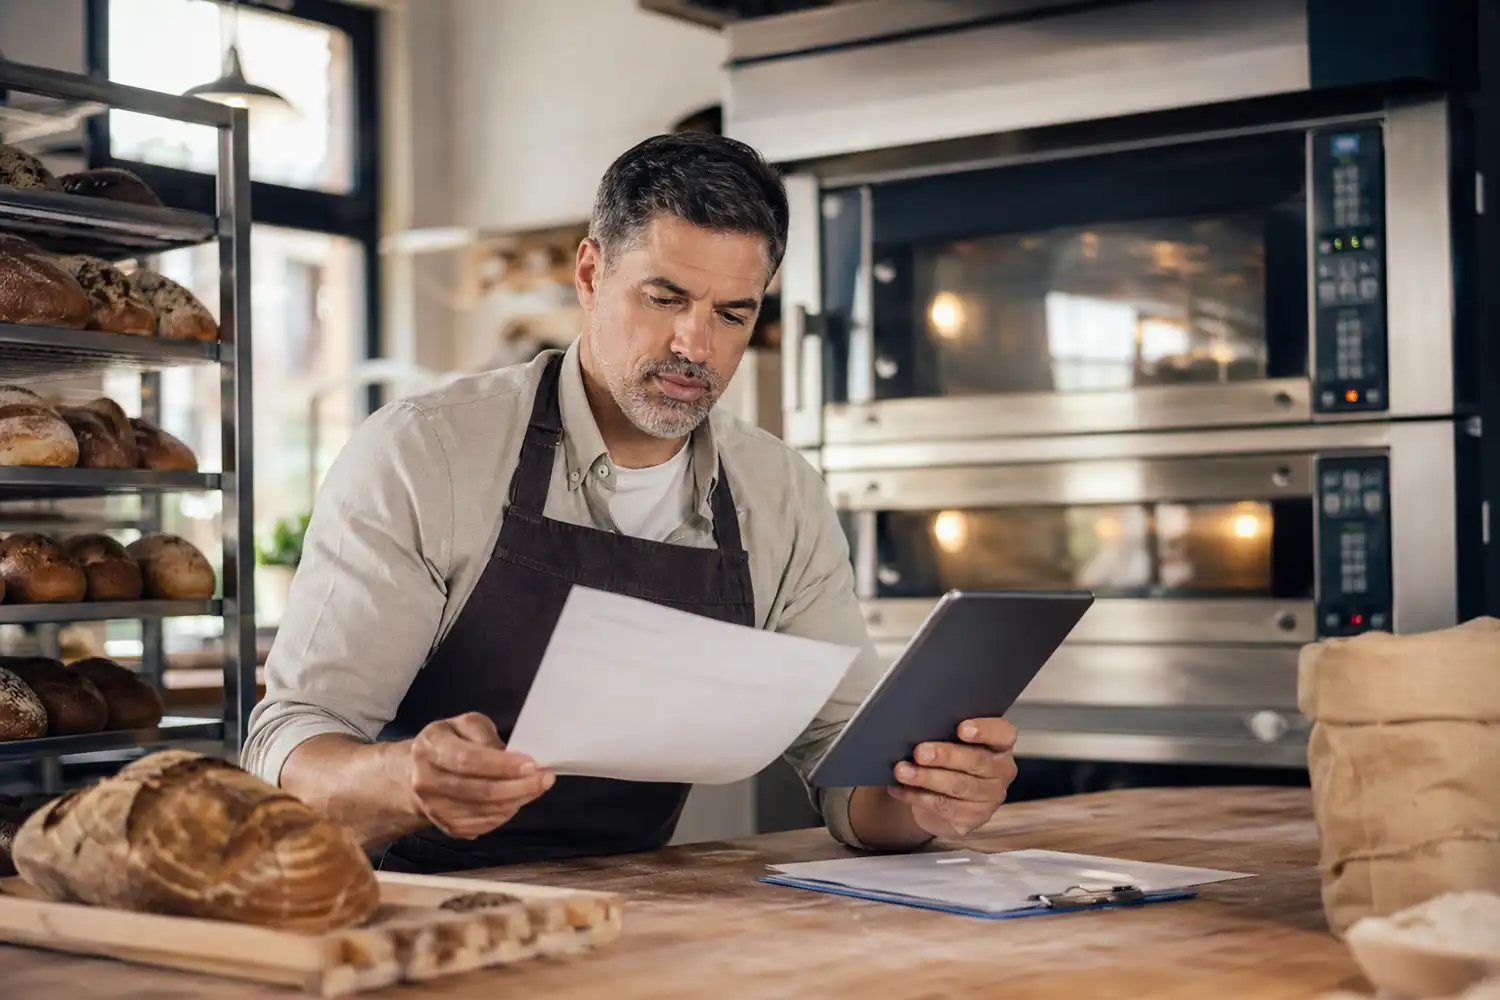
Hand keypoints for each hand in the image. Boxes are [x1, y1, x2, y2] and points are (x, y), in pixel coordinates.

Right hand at [406, 712, 554, 838]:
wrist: (418, 772)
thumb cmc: (451, 741)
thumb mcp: (467, 725)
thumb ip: (487, 737)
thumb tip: (512, 757)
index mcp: (430, 747)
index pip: (468, 760)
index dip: (502, 765)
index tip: (532, 764)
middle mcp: (426, 781)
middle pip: (479, 791)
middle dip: (518, 787)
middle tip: (546, 779)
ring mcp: (434, 808)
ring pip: (484, 810)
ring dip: (517, 800)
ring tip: (537, 787)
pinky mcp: (446, 827)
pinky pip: (483, 825)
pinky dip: (505, 813)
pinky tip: (517, 800)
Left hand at [887, 718, 1018, 838]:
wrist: (944, 798)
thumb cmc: (948, 760)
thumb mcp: (951, 742)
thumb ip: (945, 732)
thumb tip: (918, 724)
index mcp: (999, 745)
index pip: (1003, 734)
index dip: (985, 730)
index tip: (961, 728)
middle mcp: (1001, 771)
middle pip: (977, 761)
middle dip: (946, 756)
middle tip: (920, 752)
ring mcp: (989, 798)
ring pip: (959, 786)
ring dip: (927, 778)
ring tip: (902, 771)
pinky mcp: (972, 818)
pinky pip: (944, 806)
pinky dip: (916, 796)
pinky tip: (899, 788)